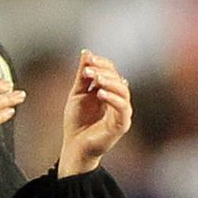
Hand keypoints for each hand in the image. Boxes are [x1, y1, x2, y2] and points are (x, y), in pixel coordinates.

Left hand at [58, 50, 132, 176]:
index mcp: (109, 92)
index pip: (112, 72)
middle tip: (89, 69)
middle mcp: (118, 101)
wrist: (74, 145)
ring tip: (95, 79)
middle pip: (119, 80)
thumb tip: (87, 52)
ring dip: (110, 83)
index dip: (102, 63)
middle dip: (104, 72)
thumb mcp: (77, 93)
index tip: (88, 58)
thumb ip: (83, 76)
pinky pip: (123, 110)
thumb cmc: (76, 120)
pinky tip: (101, 94)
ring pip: (123, 93)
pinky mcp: (121, 125)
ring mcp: (121, 113)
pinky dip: (113, 99)